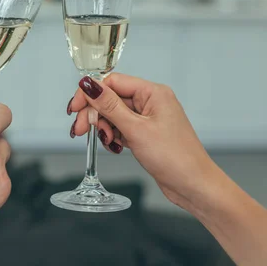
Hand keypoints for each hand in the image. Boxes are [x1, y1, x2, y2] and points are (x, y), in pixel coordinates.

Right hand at [68, 73, 216, 208]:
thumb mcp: (135, 129)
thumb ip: (109, 105)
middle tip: (81, 130)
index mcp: (153, 92)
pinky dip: (114, 136)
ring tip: (109, 143)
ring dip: (104, 128)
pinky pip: (121, 127)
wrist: (193, 186)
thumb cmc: (174, 157)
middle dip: (94, 114)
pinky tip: (117, 147)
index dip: (90, 94)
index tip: (74, 109)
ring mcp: (148, 117)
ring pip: (113, 114)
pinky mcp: (145, 132)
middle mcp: (151, 101)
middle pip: (110, 99)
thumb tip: (89, 84)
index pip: (112, 82)